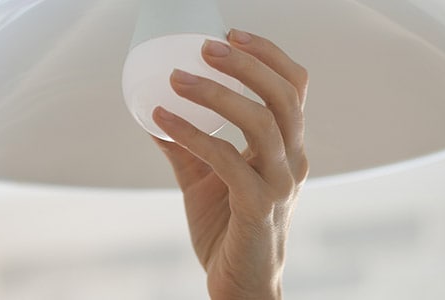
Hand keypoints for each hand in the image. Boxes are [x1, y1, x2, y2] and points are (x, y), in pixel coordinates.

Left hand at [152, 29, 308, 299]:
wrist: (241, 285)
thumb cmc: (228, 229)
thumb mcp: (206, 179)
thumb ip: (187, 146)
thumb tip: (152, 110)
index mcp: (287, 149)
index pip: (293, 88)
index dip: (267, 55)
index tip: (230, 33)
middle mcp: (293, 161)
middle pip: (284, 96)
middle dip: (246, 63)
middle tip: (205, 47)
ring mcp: (280, 184)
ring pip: (262, 122)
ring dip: (216, 94)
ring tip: (176, 78)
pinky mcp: (259, 207)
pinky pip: (227, 159)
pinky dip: (191, 134)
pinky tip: (161, 120)